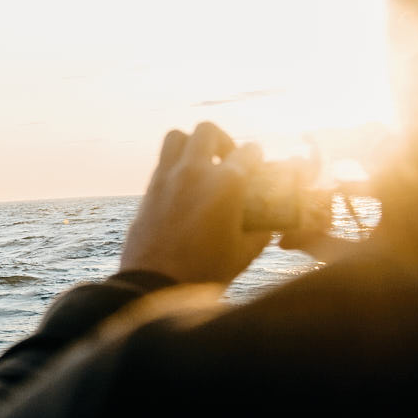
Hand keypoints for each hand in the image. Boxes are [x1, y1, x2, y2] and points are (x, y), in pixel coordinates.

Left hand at [120, 122, 271, 284]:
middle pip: (208, 131)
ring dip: (192, 144)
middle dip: (223, 141)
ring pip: (177, 137)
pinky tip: (183, 186)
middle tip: (227, 161)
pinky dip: (175, 164)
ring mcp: (167, 178)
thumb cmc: (205, 272)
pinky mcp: (148, 190)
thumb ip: (262, 227)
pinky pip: (162, 161)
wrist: (155, 285)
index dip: (257, 158)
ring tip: (201, 165)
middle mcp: (195, 172)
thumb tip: (269, 219)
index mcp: (227, 184)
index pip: (249, 152)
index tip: (257, 165)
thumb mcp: (246, 251)